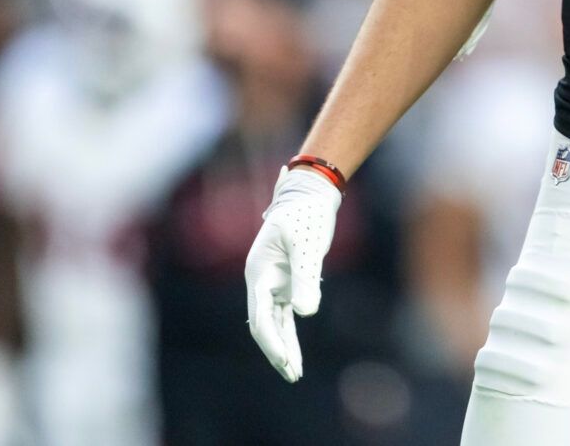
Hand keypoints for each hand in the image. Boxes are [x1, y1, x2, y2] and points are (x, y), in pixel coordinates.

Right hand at [245, 165, 341, 381]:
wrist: (310, 196)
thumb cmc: (305, 214)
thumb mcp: (306, 244)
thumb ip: (305, 275)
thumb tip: (306, 311)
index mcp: (258, 273)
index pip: (259, 316)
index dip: (271, 341)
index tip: (284, 360)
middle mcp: (262, 282)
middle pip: (264, 325)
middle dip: (277, 351)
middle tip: (292, 374)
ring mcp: (274, 285)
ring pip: (275, 324)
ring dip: (284, 347)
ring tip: (295, 373)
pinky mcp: (288, 284)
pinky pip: (286, 316)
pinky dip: (290, 334)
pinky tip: (295, 354)